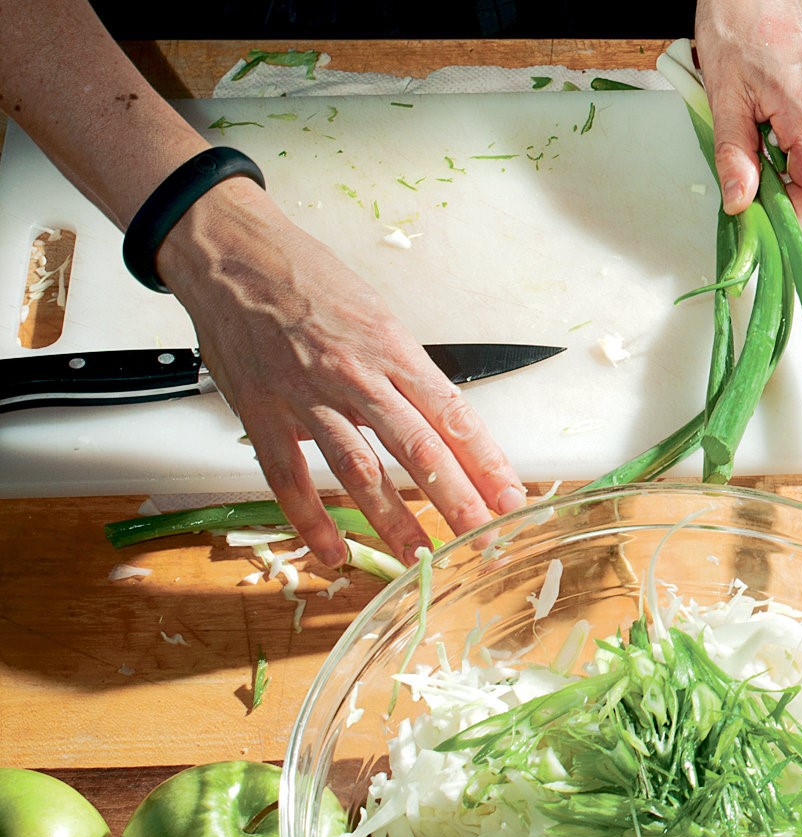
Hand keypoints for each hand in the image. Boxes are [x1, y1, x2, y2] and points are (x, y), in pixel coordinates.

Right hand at [156, 180, 527, 564]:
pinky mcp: (262, 413)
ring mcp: (307, 398)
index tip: (512, 499)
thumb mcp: (377, 315)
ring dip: (393, 522)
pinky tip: (334, 555)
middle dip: (456, 501)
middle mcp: (357, 377)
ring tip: (422, 559)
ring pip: (359, 472)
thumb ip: (405, 372)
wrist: (232, 253)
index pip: (453, 417)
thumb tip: (442, 421)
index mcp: (394, 351)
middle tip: (483, 542)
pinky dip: (312, 522)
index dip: (487, 463)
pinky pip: (289, 479)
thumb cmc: (309, 280)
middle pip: (418, 451)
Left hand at [694, 0, 801, 215]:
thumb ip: (734, 155)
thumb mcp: (724, 96)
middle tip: (757, 170)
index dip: (794, 205)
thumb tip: (740, 201)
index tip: (765, 201)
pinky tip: (775, 113)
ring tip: (762, 131)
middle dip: (795, 185)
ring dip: (798, 159)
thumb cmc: (738, 23)